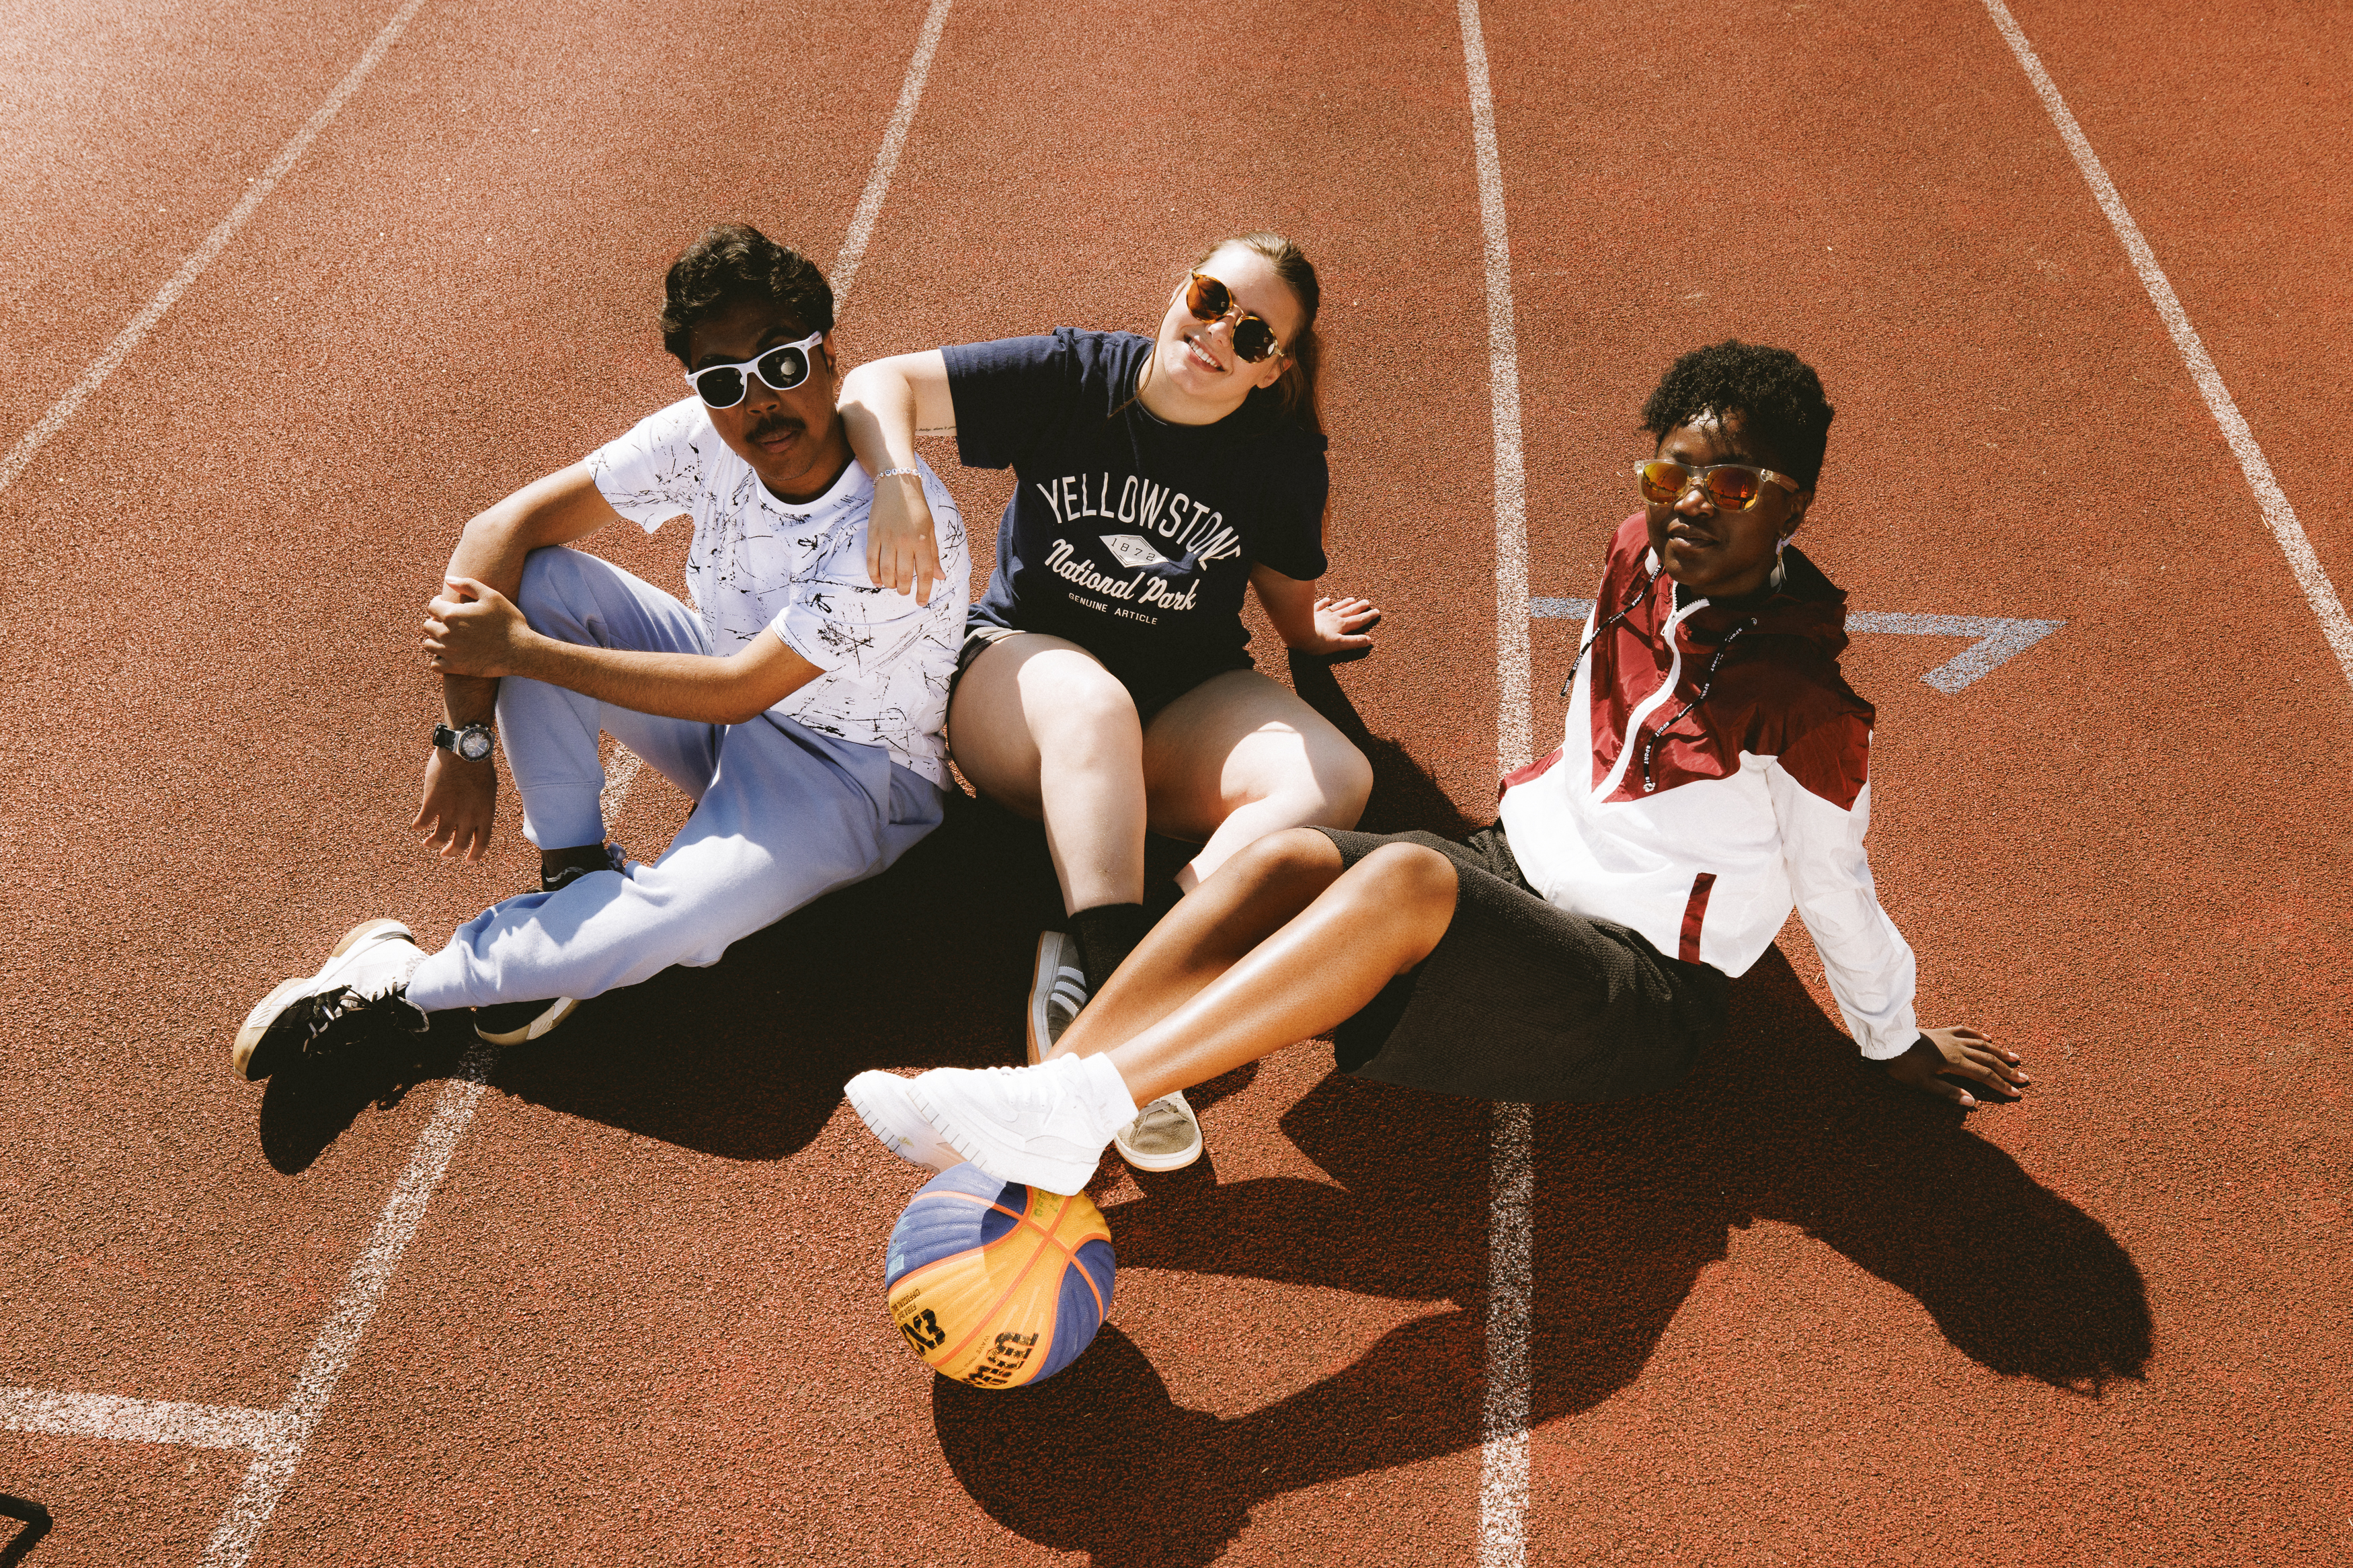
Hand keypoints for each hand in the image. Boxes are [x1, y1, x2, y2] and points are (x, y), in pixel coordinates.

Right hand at [413, 744, 495, 860]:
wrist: (464, 750)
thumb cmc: (478, 765)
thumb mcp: (488, 789)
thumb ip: (481, 805)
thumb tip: (474, 815)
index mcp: (486, 813)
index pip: (482, 842)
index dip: (475, 854)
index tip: (468, 861)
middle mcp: (469, 816)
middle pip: (459, 844)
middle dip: (451, 853)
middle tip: (444, 855)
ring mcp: (450, 811)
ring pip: (439, 837)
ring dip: (432, 844)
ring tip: (427, 844)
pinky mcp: (432, 803)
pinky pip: (422, 823)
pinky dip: (419, 826)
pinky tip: (417, 826)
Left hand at [424, 576, 531, 677]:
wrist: (520, 650)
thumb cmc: (508, 621)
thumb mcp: (492, 596)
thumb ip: (467, 584)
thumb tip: (448, 580)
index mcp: (452, 615)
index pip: (431, 607)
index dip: (439, 604)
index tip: (449, 606)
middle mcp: (446, 634)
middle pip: (428, 625)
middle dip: (437, 621)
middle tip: (452, 623)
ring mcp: (449, 652)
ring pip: (428, 644)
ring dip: (436, 639)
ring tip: (450, 638)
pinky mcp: (455, 668)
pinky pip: (435, 664)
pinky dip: (439, 659)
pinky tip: (451, 654)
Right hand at [865, 471, 941, 602]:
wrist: (897, 486)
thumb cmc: (917, 508)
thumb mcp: (931, 530)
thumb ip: (933, 555)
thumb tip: (940, 577)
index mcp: (922, 541)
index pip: (924, 573)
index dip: (923, 591)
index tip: (921, 602)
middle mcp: (905, 542)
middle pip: (904, 576)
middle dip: (904, 589)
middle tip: (904, 592)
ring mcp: (887, 539)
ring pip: (887, 571)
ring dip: (889, 584)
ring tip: (893, 586)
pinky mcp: (873, 535)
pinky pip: (871, 560)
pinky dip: (874, 574)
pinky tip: (877, 581)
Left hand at [1291, 595, 1381, 660]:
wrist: (1297, 633)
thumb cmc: (1317, 643)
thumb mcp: (1339, 645)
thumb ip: (1354, 642)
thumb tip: (1369, 640)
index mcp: (1341, 626)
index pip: (1358, 620)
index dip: (1368, 617)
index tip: (1377, 612)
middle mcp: (1333, 618)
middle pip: (1349, 611)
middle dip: (1359, 607)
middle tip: (1367, 602)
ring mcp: (1322, 614)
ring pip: (1337, 607)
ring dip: (1345, 603)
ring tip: (1353, 599)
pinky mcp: (1310, 612)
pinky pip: (1319, 605)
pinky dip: (1324, 602)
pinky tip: (1327, 598)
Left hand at [1882, 1026, 2028, 1107]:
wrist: (1887, 1041)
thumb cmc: (1903, 1065)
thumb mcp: (1923, 1084)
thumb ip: (1948, 1093)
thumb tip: (1972, 1102)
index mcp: (1954, 1062)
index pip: (1985, 1075)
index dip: (2002, 1085)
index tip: (2016, 1094)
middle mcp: (1957, 1047)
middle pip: (1989, 1059)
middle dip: (2008, 1070)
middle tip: (2025, 1078)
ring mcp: (1951, 1037)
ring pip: (1981, 1044)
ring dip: (1999, 1051)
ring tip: (2015, 1058)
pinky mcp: (1943, 1031)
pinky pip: (1966, 1031)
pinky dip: (1979, 1035)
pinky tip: (1988, 1039)